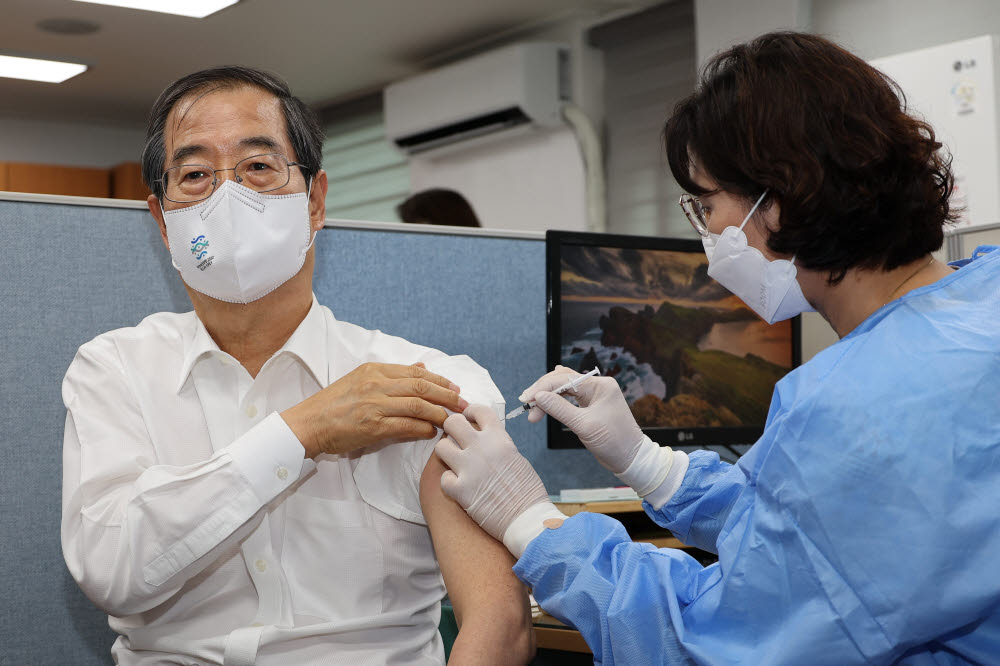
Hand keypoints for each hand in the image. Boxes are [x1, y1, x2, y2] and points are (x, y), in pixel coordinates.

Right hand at [282, 362, 467, 457]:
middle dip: (448, 395)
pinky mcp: (373, 426)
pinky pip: (406, 426)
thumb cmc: (335, 404)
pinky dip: (423, 429)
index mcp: (375, 370)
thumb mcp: (362, 379)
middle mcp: (376, 384)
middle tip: (464, 404)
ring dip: (440, 413)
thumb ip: (393, 374)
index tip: (455, 388)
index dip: (440, 381)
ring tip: (453, 420)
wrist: (309, 424)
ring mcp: (375, 405)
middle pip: (422, 387)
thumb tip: (422, 367)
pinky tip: (432, 432)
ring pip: (418, 406)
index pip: (417, 373)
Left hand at [436, 404, 549, 542]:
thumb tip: (483, 437)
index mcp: (499, 438)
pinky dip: (449, 483)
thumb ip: (497, 443)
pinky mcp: (460, 490)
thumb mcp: (516, 457)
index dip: (470, 412)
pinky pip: (443, 478)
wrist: (527, 519)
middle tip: (455, 439)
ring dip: (446, 454)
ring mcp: (469, 468)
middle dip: (451, 429)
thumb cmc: (527, 491)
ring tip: (455, 463)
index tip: (467, 418)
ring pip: (440, 447)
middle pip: (452, 423)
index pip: (479, 410)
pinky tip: (460, 487)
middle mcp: (482, 448)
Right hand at [520, 366, 643, 474]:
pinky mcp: (590, 406)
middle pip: (562, 381)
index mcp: (600, 385)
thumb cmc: (614, 442)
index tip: (527, 399)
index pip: (565, 379)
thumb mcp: (584, 425)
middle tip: (526, 405)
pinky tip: (545, 399)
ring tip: (532, 411)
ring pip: (564, 389)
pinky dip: (555, 402)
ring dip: (547, 398)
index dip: (543, 388)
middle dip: (543, 392)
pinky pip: (569, 398)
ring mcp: (594, 396)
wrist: (630, 458)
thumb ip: (559, 409)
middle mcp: (597, 386)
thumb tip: (538, 397)